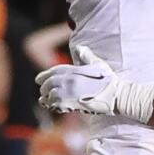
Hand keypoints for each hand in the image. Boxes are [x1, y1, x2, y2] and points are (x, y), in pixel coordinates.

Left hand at [36, 46, 153, 122]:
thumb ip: (87, 56)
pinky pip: (56, 106)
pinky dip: (53, 107)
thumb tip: (80, 48)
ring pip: (50, 96)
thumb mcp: (98, 64)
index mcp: (73, 70)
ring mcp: (69, 93)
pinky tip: (54, 107)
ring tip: (46, 101)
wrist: (116, 95)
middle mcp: (69, 81)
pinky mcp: (71, 104)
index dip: (43, 76)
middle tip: (43, 92)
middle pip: (48, 84)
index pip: (53, 71)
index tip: (37, 80)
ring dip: (47, 99)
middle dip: (44, 89)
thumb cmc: (109, 80)